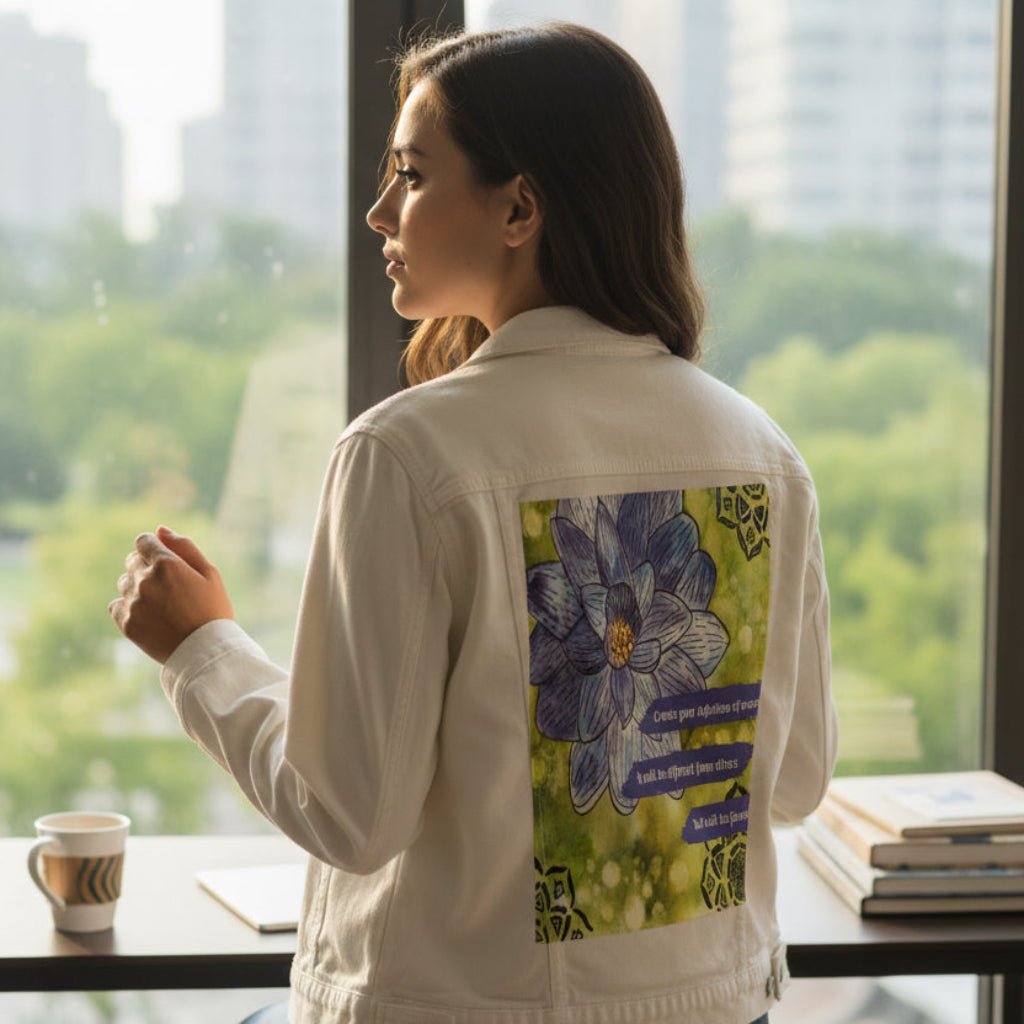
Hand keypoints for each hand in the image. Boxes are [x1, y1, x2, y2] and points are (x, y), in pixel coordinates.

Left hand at [109, 525, 233, 663]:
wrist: (205, 651)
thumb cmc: (213, 610)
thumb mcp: (209, 573)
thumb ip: (185, 547)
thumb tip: (160, 529)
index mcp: (166, 564)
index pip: (143, 541)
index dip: (154, 548)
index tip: (166, 562)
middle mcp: (145, 580)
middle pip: (132, 561)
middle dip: (146, 567)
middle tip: (168, 586)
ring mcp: (133, 602)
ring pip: (124, 583)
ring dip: (137, 587)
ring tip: (161, 604)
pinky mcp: (127, 623)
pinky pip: (116, 606)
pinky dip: (128, 608)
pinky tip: (149, 616)